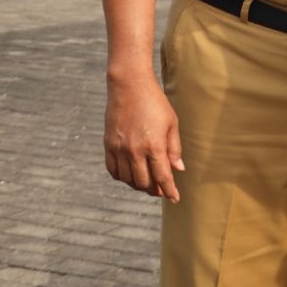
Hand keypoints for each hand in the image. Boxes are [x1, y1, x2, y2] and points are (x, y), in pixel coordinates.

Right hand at [103, 77, 183, 201]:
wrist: (129, 87)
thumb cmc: (155, 103)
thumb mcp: (172, 123)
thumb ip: (174, 148)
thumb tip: (178, 169)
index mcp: (154, 146)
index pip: (162, 177)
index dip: (169, 190)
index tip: (175, 198)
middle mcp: (134, 151)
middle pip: (144, 182)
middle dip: (155, 190)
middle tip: (162, 190)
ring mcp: (119, 149)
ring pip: (128, 179)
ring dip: (139, 185)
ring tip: (148, 183)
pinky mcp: (108, 145)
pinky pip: (113, 170)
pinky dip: (122, 177)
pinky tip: (130, 175)